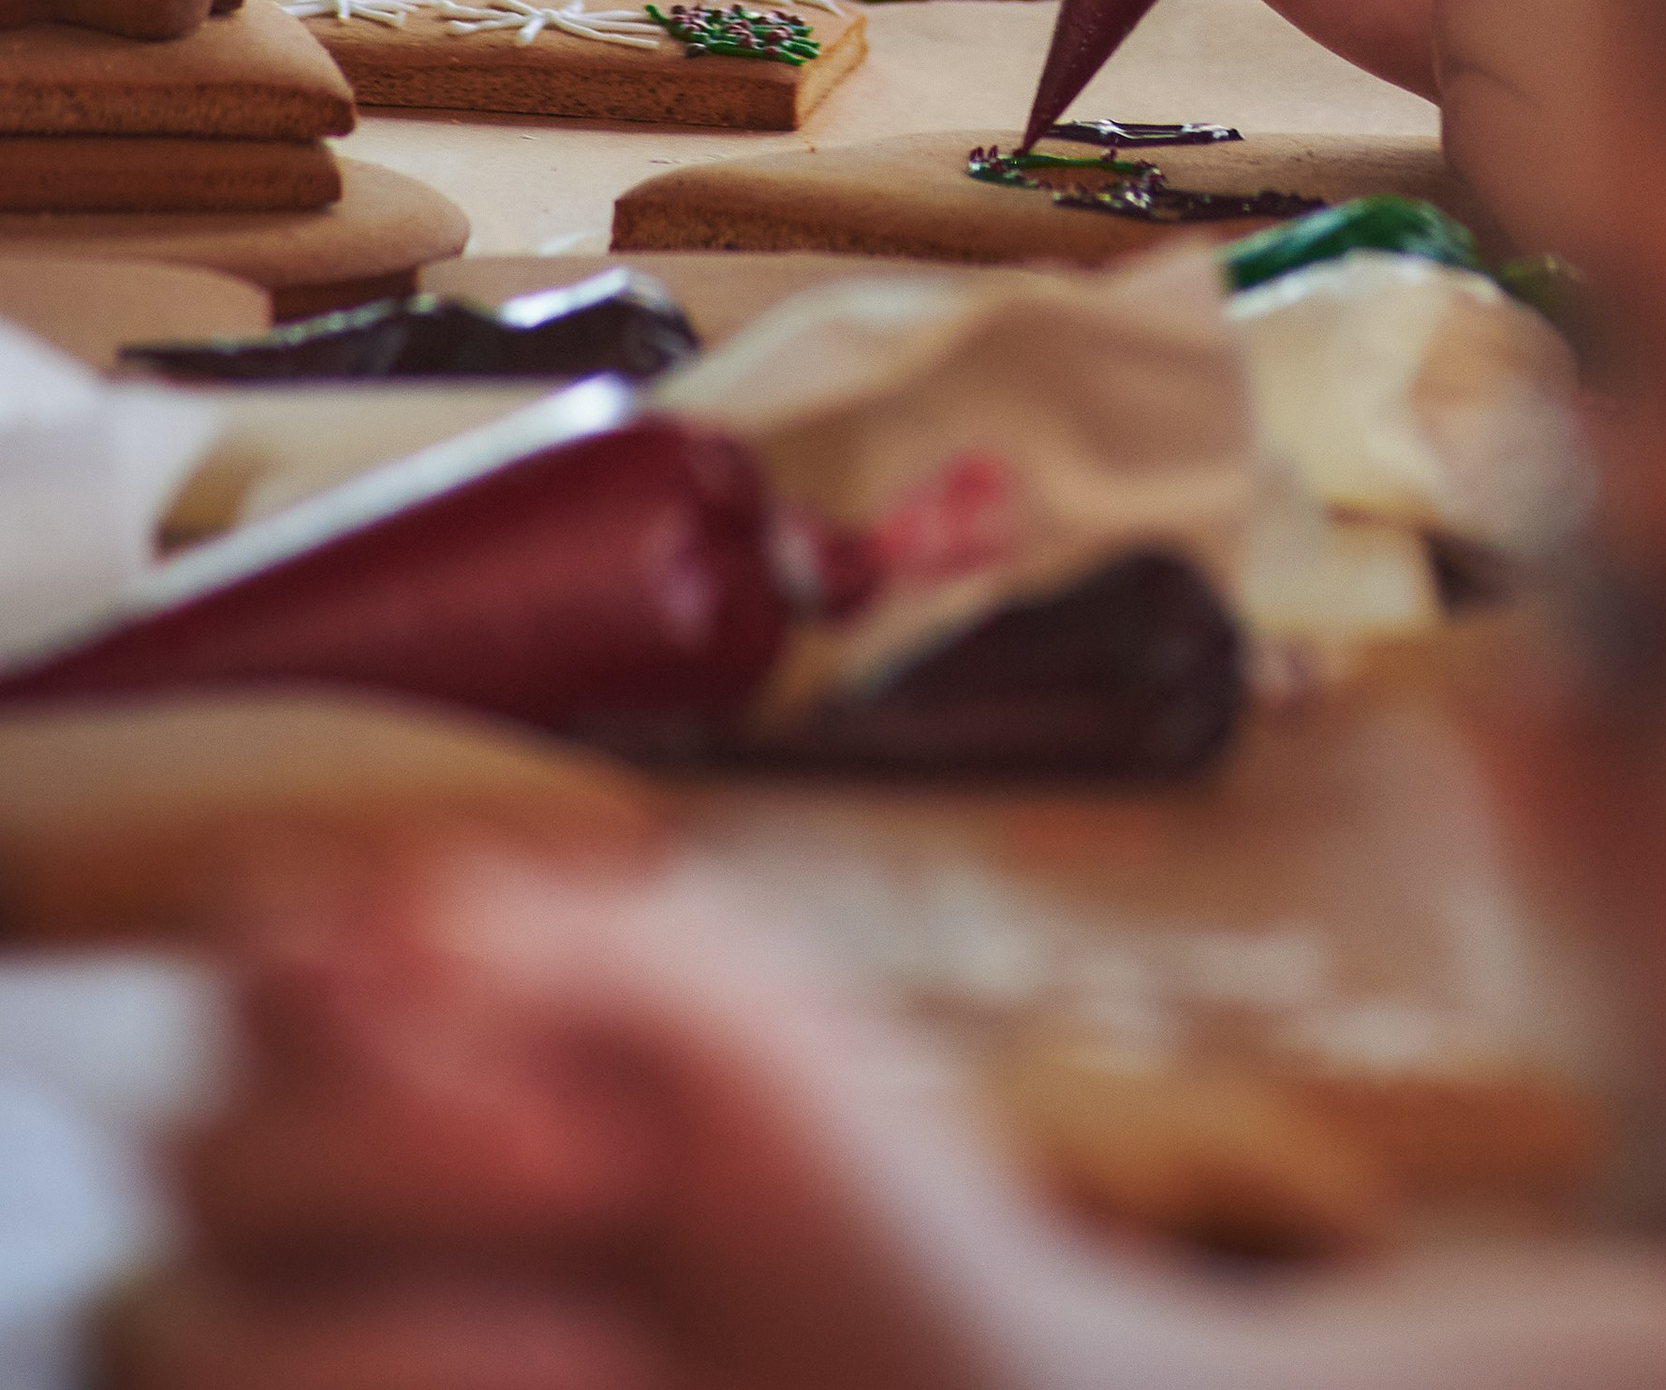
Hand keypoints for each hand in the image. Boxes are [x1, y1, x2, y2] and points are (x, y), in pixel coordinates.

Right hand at [119, 859, 993, 1389]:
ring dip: (395, 1332)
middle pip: (206, 1145)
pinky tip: (598, 1377)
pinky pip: (246, 1387)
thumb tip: (366, 921)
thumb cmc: (867, 1209)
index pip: (252, 958)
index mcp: (446, 1018)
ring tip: (609, 1350)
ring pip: (199, 1320)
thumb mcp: (744, 1040)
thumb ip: (558, 961)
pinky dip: (408, 1377)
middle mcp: (363, 1176)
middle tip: (617, 1164)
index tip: (480, 1009)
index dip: (313, 981)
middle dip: (398, 1156)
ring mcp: (348, 1330)